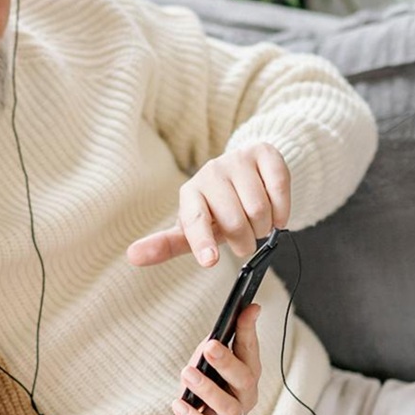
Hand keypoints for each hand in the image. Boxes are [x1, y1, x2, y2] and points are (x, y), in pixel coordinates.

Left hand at [128, 142, 290, 268]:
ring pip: (259, 209)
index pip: (194, 220)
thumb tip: (132, 256)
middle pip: (235, 221)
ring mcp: (237, 160)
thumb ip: (167, 244)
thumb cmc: (219, 209)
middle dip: (245, 241)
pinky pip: (279, 188)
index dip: (201, 241)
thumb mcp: (195, 228)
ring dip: (265, 227)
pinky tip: (277, 214)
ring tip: (259, 224)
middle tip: (245, 241)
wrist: (249, 172)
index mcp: (190, 193)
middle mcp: (210, 173)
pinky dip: (282, 210)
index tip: (209, 262)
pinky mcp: (264, 153)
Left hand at [166, 304, 262, 414]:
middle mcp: (244, 397)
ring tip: (187, 373)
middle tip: (210, 346)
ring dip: (206, 387)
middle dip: (227, 361)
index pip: (250, 350)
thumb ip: (210, 350)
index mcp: (245, 375)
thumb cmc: (200, 394)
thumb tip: (216, 331)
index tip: (249, 309)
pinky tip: (178, 404)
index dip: (250, 330)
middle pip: (244, 378)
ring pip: (227, 405)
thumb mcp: (204, 367)